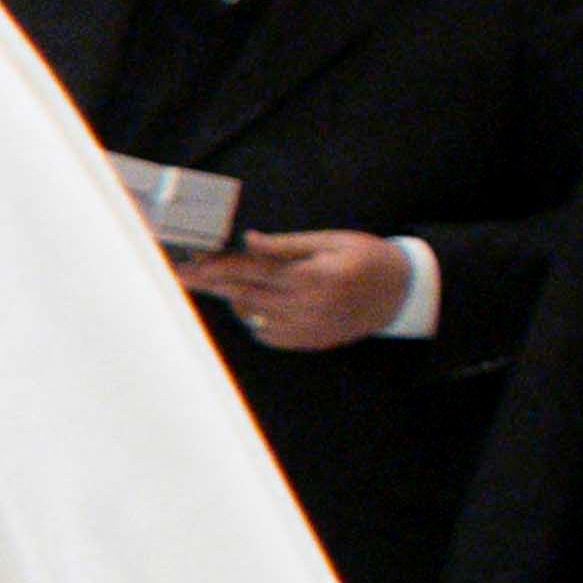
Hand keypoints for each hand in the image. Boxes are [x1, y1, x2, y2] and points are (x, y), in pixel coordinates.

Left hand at [181, 229, 411, 348]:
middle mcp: (308, 305)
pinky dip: (254, 317)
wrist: (403, 294)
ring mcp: (307, 328)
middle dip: (210, 282)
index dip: (217, 266)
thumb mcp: (333, 241)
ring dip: (232, 297)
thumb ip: (288, 245)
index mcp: (314, 276)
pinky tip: (256, 301)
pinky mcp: (308, 341)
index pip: (253, 270)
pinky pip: (265, 333)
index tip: (189, 264)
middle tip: (179, 273)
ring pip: (251, 314)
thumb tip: (249, 241)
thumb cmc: (368, 258)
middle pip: (244, 293)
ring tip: (218, 281)